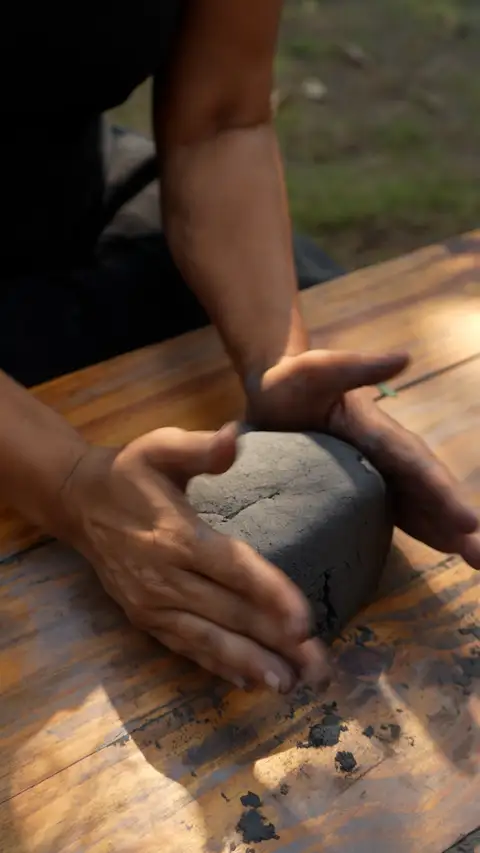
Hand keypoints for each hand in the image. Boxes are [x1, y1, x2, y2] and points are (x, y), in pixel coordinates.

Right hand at [61, 424, 329, 691]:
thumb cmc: (129, 472)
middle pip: (230, 614)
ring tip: (290, 685)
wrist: (78, 502)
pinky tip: (248, 681)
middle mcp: (165, 578)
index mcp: (176, 535)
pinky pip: (186, 647)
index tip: (306, 623)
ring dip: (252, 664)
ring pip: (209, 640)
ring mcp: (153, 604)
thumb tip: (235, 437)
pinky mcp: (145, 618)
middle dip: (277, 644)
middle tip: (320, 669)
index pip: (232, 569)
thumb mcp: (160, 446)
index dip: (271, 596)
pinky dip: (218, 666)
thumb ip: (200, 447)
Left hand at [247, 350, 479, 568]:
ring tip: (477, 561)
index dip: (441, 493)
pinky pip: (400, 508)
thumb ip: (357, 367)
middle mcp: (386, 453)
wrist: (271, 389)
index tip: (469, 521)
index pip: (415, 465)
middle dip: (456, 522)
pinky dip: (424, 528)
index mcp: (377, 430)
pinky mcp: (362, 484)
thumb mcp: (318, 369)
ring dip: (448, 531)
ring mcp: (377, 470)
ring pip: (420, 503)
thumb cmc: (292, 379)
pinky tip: (446, 547)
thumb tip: (405, 358)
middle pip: (428, 490)